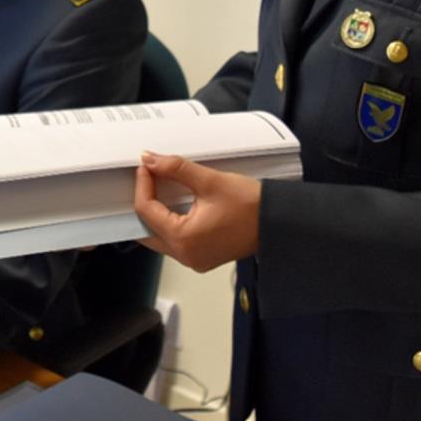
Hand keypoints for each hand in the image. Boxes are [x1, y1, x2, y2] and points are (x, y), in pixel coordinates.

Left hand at [133, 152, 260, 271]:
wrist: (277, 222)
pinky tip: (173, 204)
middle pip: (147, 229)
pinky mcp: (202, 257)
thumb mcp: (210, 181)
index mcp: (184, 239)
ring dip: (156, 214)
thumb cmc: (251, 206)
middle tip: (148, 178)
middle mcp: (186, 255)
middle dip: (144, 202)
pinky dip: (169, 223)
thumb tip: (151, 160)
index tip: (146, 166)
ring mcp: (194, 259)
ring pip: (159, 237)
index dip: (143, 185)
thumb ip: (175, 169)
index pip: (146, 211)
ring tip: (159, 188)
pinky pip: (175, 242)